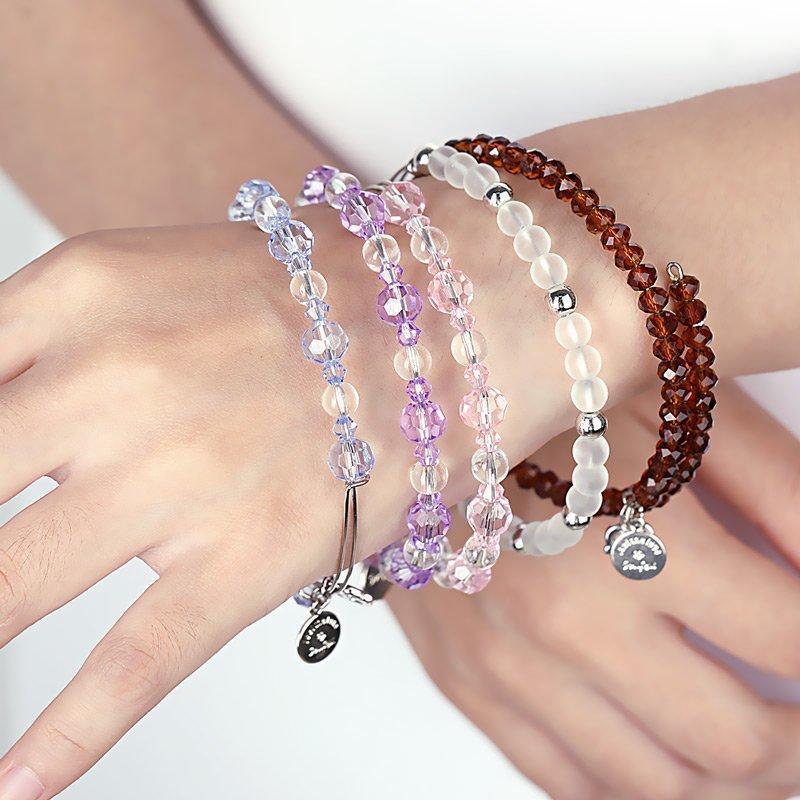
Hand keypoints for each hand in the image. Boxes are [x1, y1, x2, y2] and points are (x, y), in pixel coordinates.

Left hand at [0, 209, 683, 796]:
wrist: (447, 311)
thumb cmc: (308, 291)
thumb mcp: (155, 276)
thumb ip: (52, 339)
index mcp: (82, 292)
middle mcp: (116, 379)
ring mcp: (181, 474)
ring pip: (11, 584)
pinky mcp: (249, 555)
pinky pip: (136, 661)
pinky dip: (71, 733)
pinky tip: (23, 781)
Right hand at [389, 382, 799, 799]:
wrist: (404, 412)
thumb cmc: (545, 397)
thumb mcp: (673, 406)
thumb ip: (780, 486)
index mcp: (636, 536)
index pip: (788, 635)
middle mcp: (571, 620)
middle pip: (736, 739)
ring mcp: (509, 663)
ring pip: (654, 783)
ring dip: (729, 779)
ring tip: (756, 751)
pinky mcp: (464, 680)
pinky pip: (560, 780)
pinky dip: (628, 788)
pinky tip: (660, 762)